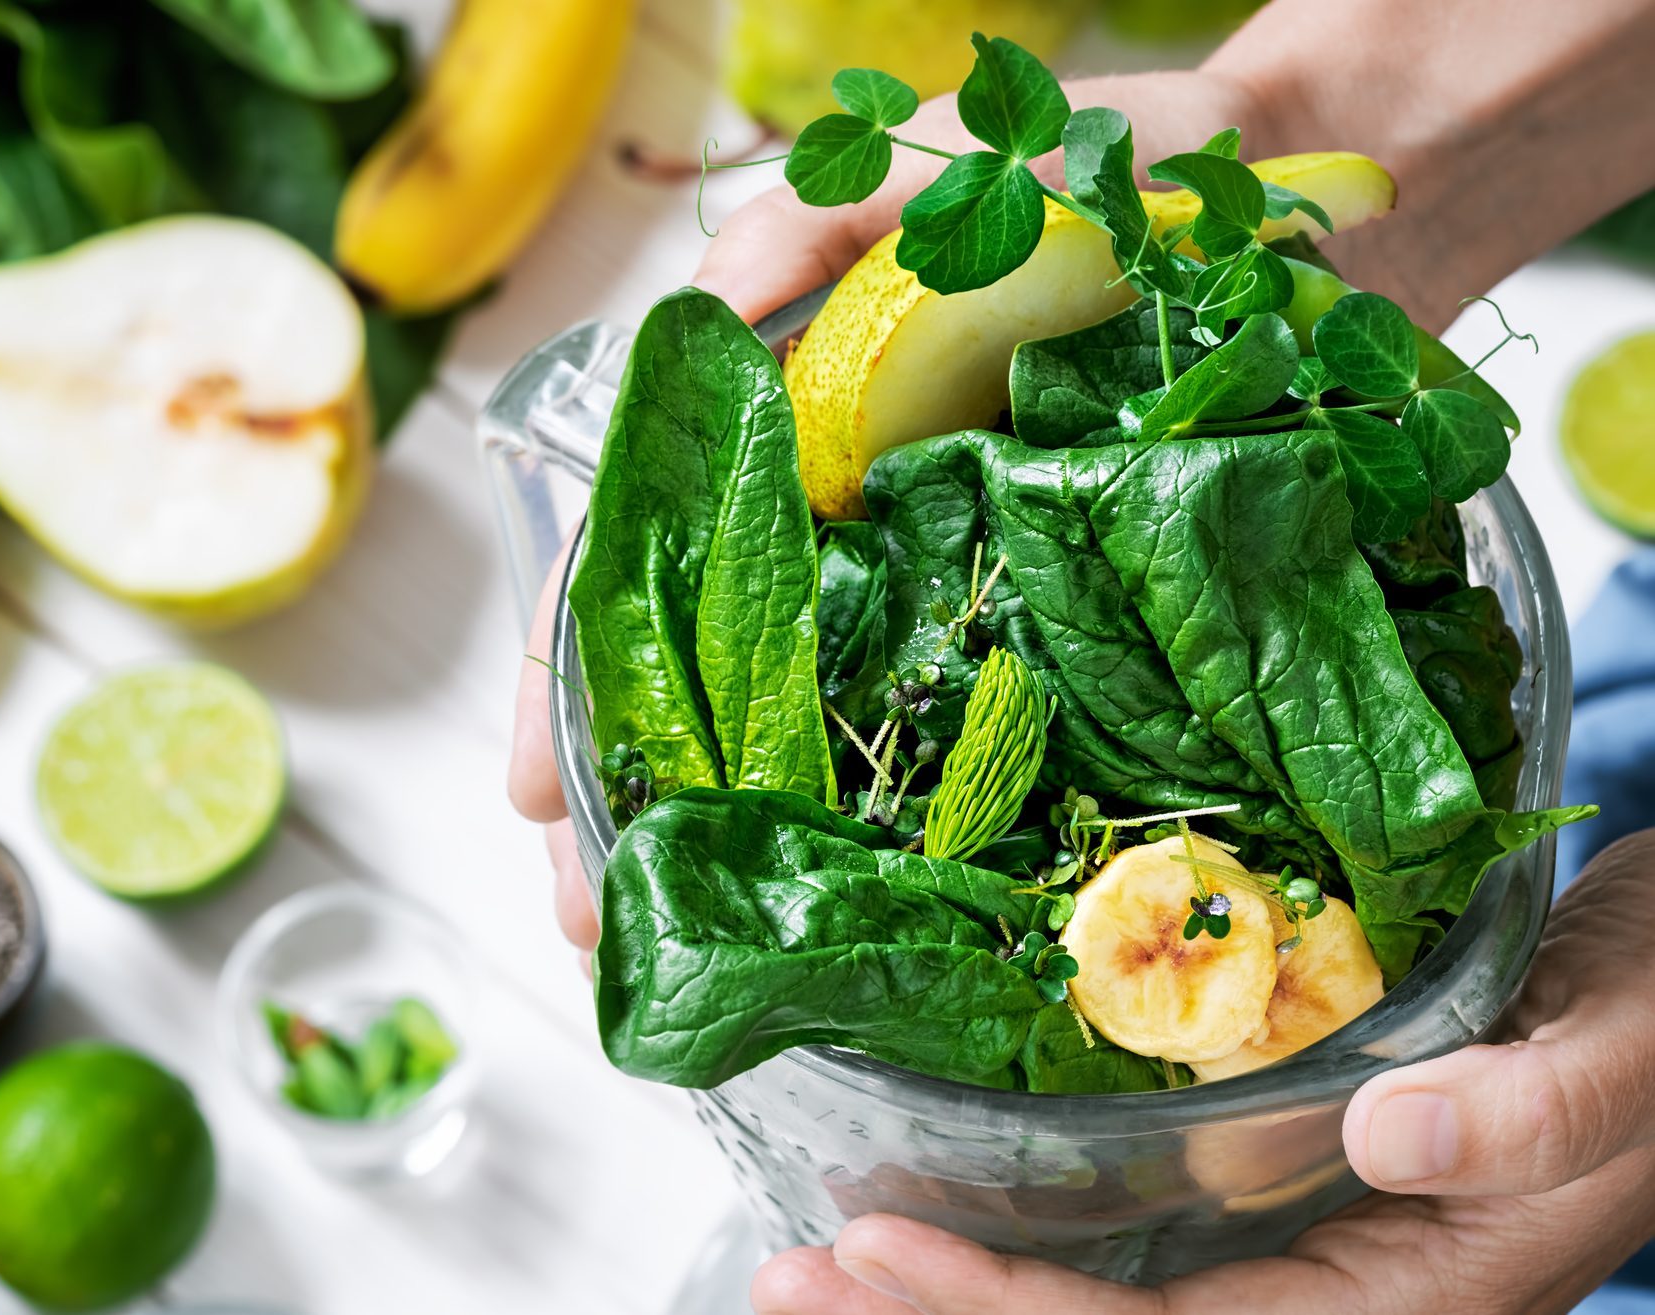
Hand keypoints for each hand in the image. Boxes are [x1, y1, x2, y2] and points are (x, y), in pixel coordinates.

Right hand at [505, 68, 1267, 952]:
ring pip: (823, 725)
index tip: (538, 786)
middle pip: (711, 675)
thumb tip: (708, 308)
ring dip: (751, 839)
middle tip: (602, 921)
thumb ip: (805, 232)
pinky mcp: (1058, 621)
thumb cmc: (1091, 178)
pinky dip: (911, 824)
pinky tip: (865, 908)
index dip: (579, 676)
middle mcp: (849, 531)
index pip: (646, 565)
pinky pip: (977, 730)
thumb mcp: (929, 176)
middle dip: (643, 800)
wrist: (1285, 207)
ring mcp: (949, 586)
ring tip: (691, 948)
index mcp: (792, 443)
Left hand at [749, 831, 1654, 1313]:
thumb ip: (1537, 1113)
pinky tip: (928, 1196)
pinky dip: (1013, 1227)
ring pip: (1099, 1300)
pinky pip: (1124, 1234)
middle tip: (787, 1278)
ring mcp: (1290, 1246)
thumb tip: (1384, 1139)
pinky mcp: (1267, 1181)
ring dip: (953, 1285)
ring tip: (814, 1259)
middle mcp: (1326, 1292)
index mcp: (1405, 1300)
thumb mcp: (1631, 1050)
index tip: (873, 1260)